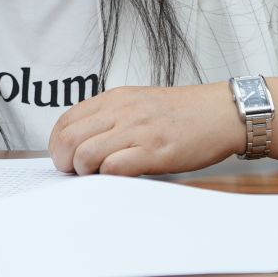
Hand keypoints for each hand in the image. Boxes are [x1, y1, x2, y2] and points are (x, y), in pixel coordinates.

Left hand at [47, 82, 244, 175]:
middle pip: (67, 140)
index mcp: (114, 98)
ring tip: (100, 176)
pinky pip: (114, 167)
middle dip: (64, 163)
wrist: (220, 112)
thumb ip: (110, 119)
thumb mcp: (138, 103)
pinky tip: (122, 177)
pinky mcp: (154, 150)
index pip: (65, 122)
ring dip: (85, 173)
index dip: (57, 146)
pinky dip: (109, 178)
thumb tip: (80, 146)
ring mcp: (137, 130)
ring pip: (85, 155)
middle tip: (77, 173)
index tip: (66, 159)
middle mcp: (121, 110)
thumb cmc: (181, 114)